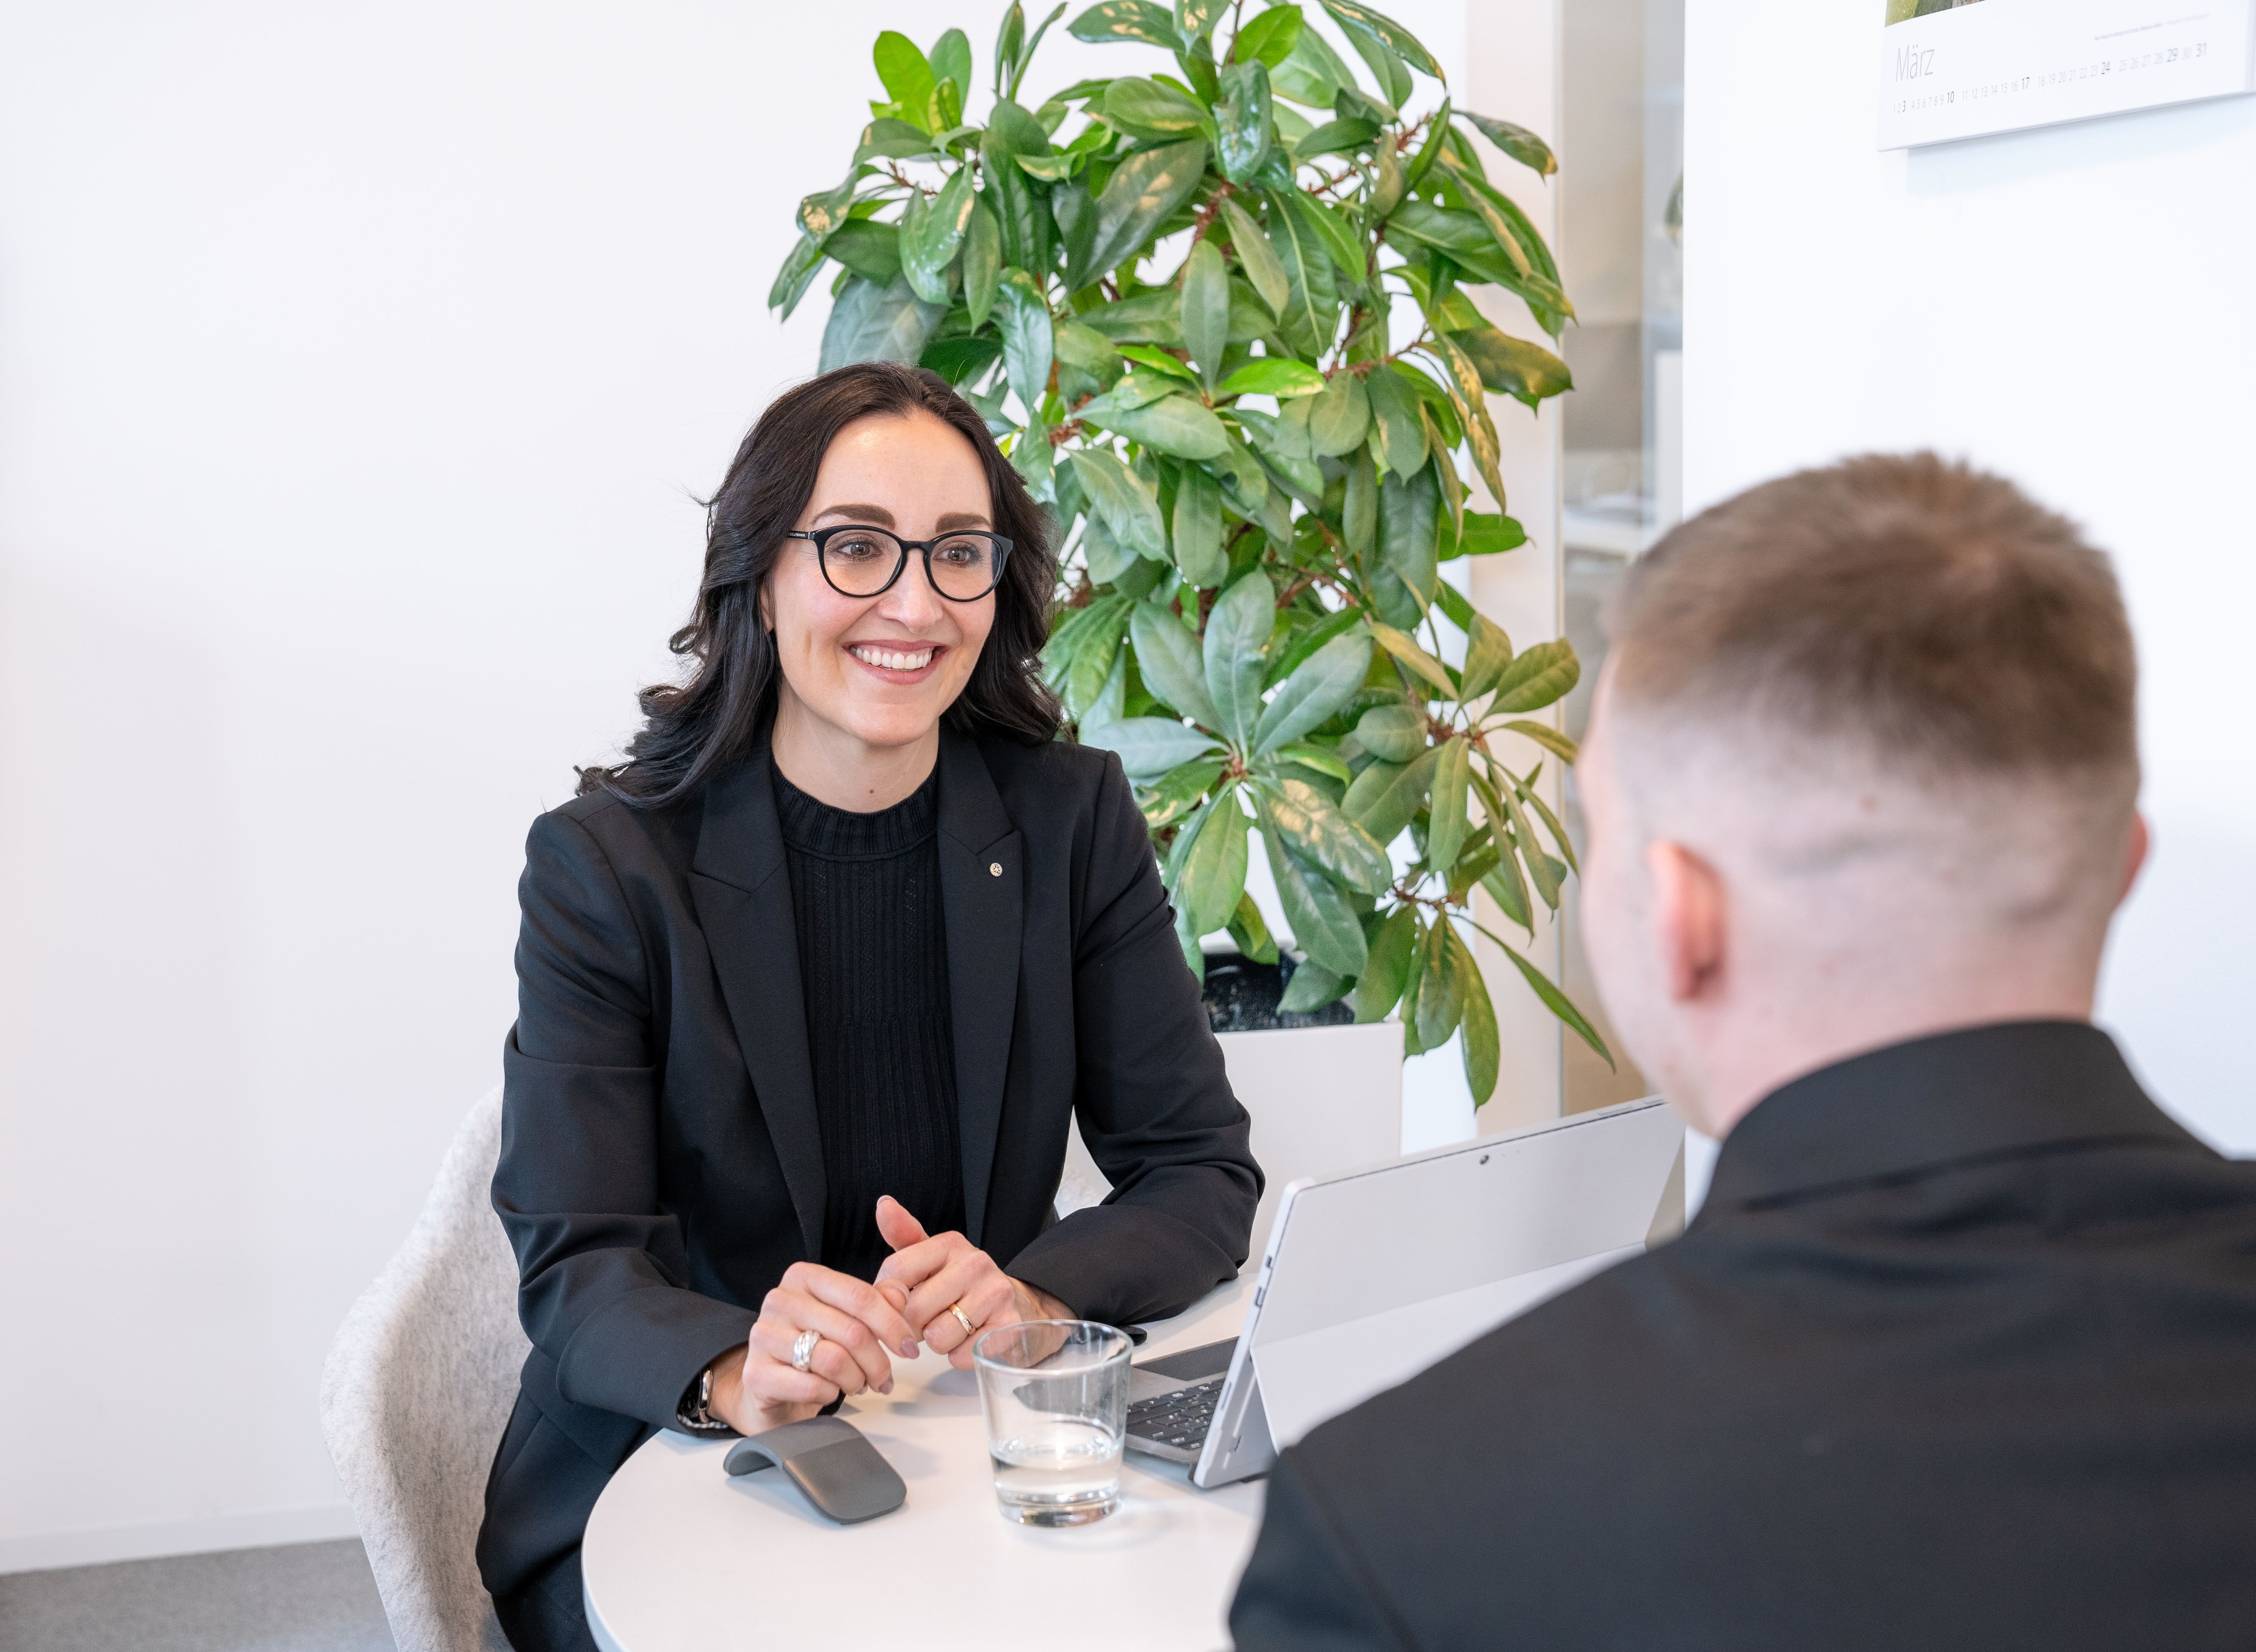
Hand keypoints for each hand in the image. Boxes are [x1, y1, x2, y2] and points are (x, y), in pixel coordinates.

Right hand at [707, 1260, 919, 1433]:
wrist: (771, 1386)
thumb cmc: (813, 1346)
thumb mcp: (847, 1317)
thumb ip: (876, 1300)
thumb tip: (900, 1295)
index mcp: (804, 1277)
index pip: (860, 1296)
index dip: (893, 1325)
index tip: (909, 1349)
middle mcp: (780, 1300)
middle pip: (852, 1332)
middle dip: (878, 1362)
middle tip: (884, 1379)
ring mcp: (763, 1335)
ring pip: (834, 1360)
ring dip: (856, 1380)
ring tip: (858, 1385)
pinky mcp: (755, 1373)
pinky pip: (811, 1386)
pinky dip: (830, 1394)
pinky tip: (829, 1392)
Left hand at [872, 1195, 1074, 1369]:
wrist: (1018, 1306)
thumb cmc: (963, 1285)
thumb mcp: (933, 1258)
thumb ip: (904, 1236)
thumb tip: (883, 1204)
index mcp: (951, 1244)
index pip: (895, 1271)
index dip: (888, 1298)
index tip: (900, 1302)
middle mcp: (975, 1263)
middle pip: (913, 1311)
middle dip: (915, 1325)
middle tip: (932, 1318)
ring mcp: (995, 1294)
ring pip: (937, 1337)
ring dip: (939, 1342)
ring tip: (954, 1327)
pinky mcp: (1008, 1326)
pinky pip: (961, 1356)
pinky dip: (960, 1356)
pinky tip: (971, 1340)